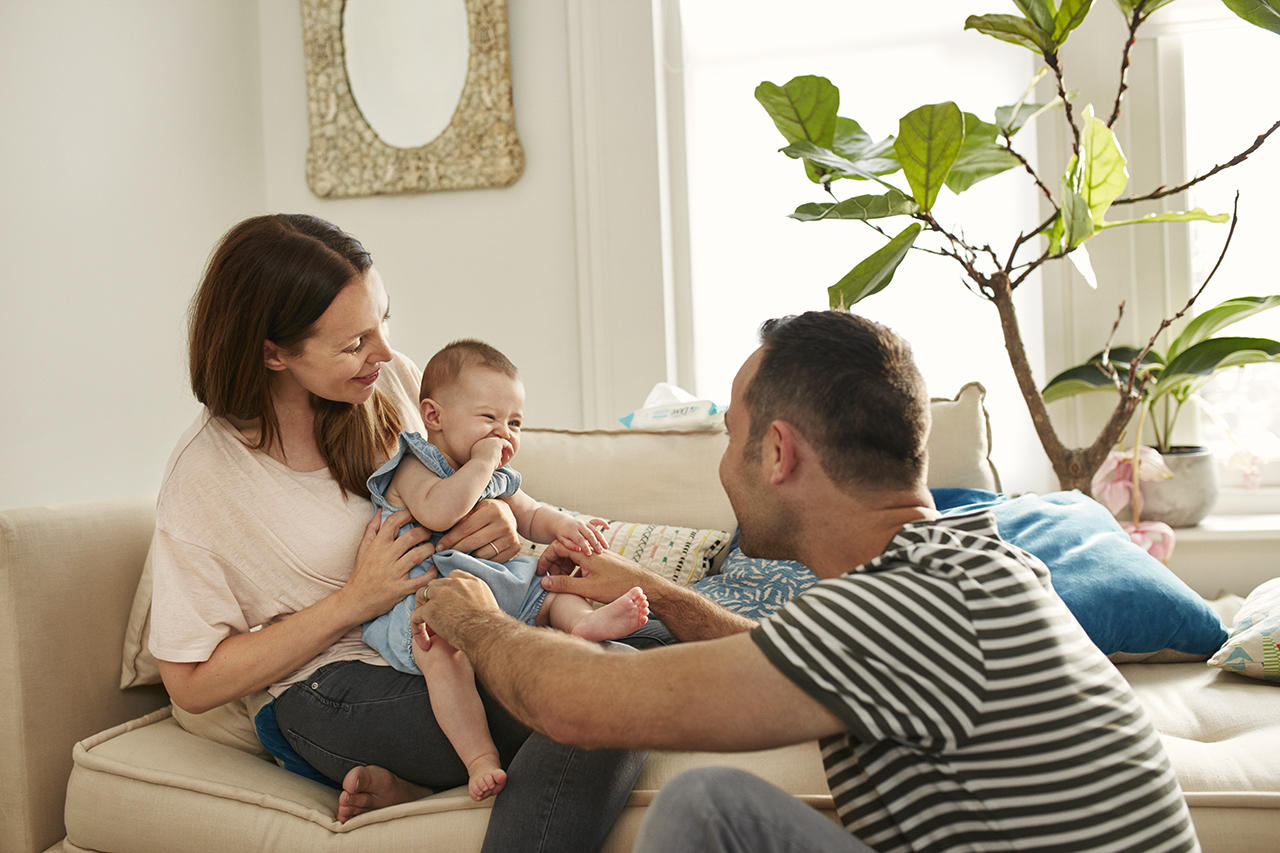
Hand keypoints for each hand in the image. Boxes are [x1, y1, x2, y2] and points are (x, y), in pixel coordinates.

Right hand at [344, 509, 435, 622]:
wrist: (355, 601)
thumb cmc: (361, 573)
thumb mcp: (363, 549)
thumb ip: (371, 529)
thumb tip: (380, 511)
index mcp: (377, 546)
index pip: (393, 522)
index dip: (407, 514)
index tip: (415, 515)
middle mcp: (385, 558)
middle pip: (410, 537)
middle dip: (424, 531)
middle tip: (429, 532)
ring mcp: (393, 574)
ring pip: (417, 555)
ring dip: (429, 549)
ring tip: (432, 548)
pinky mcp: (400, 589)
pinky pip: (420, 579)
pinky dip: (431, 573)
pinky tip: (434, 568)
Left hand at [412, 571, 501, 649]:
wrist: (486, 634)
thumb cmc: (490, 627)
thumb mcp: (488, 605)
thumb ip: (478, 601)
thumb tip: (475, 610)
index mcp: (471, 581)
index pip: (453, 576)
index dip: (447, 588)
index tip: (447, 601)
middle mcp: (455, 583)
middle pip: (435, 584)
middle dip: (433, 598)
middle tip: (434, 615)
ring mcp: (440, 594)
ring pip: (422, 595)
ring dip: (422, 609)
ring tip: (425, 625)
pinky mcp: (430, 609)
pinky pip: (416, 616)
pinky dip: (417, 630)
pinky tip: (424, 643)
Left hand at [436, 498, 519, 560]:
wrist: (510, 515)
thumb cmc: (484, 511)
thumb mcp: (474, 508)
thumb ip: (461, 516)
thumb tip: (438, 528)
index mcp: (492, 509)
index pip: (465, 528)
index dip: (450, 539)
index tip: (439, 547)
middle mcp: (504, 523)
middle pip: (472, 543)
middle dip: (455, 550)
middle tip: (443, 554)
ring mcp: (511, 537)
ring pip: (482, 554)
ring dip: (466, 558)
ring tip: (455, 558)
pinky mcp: (515, 548)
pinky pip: (492, 561)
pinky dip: (479, 562)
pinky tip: (471, 560)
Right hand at [471, 436, 513, 469]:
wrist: (480, 467)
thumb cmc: (481, 469)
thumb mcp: (483, 464)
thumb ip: (488, 460)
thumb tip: (495, 462)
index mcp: (477, 446)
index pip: (487, 446)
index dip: (493, 452)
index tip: (497, 460)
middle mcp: (482, 442)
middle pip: (493, 443)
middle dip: (499, 450)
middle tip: (503, 458)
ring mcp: (489, 441)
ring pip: (499, 442)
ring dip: (504, 450)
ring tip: (507, 458)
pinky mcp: (496, 442)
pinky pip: (505, 442)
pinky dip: (509, 447)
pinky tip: (511, 453)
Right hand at [536, 541, 655, 604]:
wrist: (644, 585)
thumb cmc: (617, 586)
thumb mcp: (587, 588)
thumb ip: (564, 585)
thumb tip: (544, 582)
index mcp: (586, 553)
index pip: (558, 547)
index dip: (546, 559)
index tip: (540, 572)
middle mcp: (592, 552)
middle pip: (566, 553)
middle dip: (555, 566)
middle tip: (551, 582)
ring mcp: (599, 557)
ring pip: (576, 560)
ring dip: (566, 571)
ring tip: (563, 587)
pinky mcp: (605, 565)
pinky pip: (586, 566)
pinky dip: (577, 574)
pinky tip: (579, 589)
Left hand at [553, 516, 609, 554]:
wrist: (562, 522)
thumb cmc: (562, 534)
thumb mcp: (562, 540)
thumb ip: (569, 545)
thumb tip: (578, 549)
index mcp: (572, 530)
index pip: (580, 539)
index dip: (585, 547)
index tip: (589, 554)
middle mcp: (579, 525)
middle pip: (589, 534)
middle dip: (595, 544)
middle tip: (600, 552)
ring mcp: (585, 522)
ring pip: (595, 530)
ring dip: (601, 539)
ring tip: (606, 547)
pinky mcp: (588, 522)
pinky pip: (597, 521)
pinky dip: (603, 523)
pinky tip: (608, 527)